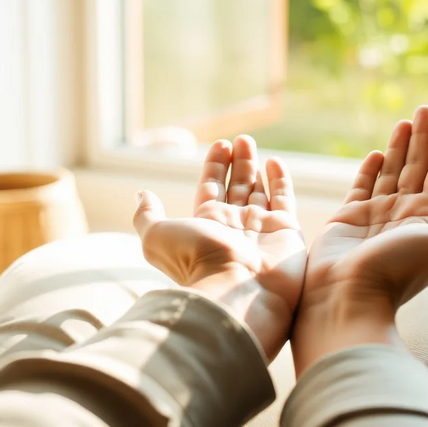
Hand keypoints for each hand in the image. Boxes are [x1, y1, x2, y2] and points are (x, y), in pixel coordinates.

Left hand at [133, 136, 306, 360]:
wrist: (237, 287)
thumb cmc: (196, 262)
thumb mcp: (156, 236)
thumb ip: (147, 215)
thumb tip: (141, 195)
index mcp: (207, 225)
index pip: (211, 188)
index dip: (215, 166)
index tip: (220, 144)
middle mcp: (234, 226)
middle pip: (235, 187)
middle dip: (237, 163)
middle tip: (240, 140)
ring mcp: (261, 228)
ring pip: (257, 190)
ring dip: (254, 166)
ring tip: (250, 142)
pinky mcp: (286, 230)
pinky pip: (283, 200)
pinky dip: (280, 181)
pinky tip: (275, 163)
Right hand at [292, 106, 427, 373]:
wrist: (349, 296)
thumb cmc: (398, 272)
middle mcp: (405, 213)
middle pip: (419, 166)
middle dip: (423, 137)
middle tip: (424, 109)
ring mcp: (377, 214)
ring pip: (392, 171)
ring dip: (400, 146)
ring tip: (404, 120)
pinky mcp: (349, 216)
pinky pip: (363, 186)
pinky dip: (370, 169)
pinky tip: (376, 154)